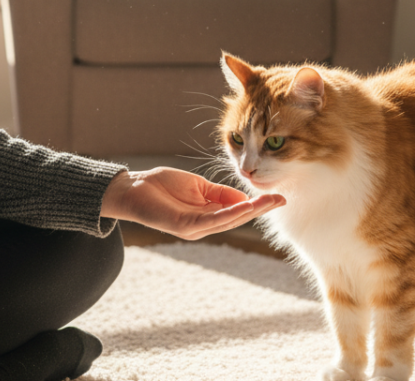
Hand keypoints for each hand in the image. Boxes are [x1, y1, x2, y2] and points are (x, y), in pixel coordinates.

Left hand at [99, 167, 285, 240]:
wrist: (133, 188)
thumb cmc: (161, 186)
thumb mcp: (198, 186)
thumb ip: (219, 193)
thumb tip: (244, 199)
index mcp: (207, 214)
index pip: (237, 211)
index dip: (257, 205)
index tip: (277, 197)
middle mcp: (203, 225)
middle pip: (237, 218)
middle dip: (260, 209)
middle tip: (281, 200)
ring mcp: (194, 228)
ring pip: (228, 221)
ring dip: (250, 212)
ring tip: (268, 202)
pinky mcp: (185, 226)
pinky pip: (212, 221)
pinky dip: (230, 214)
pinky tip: (244, 207)